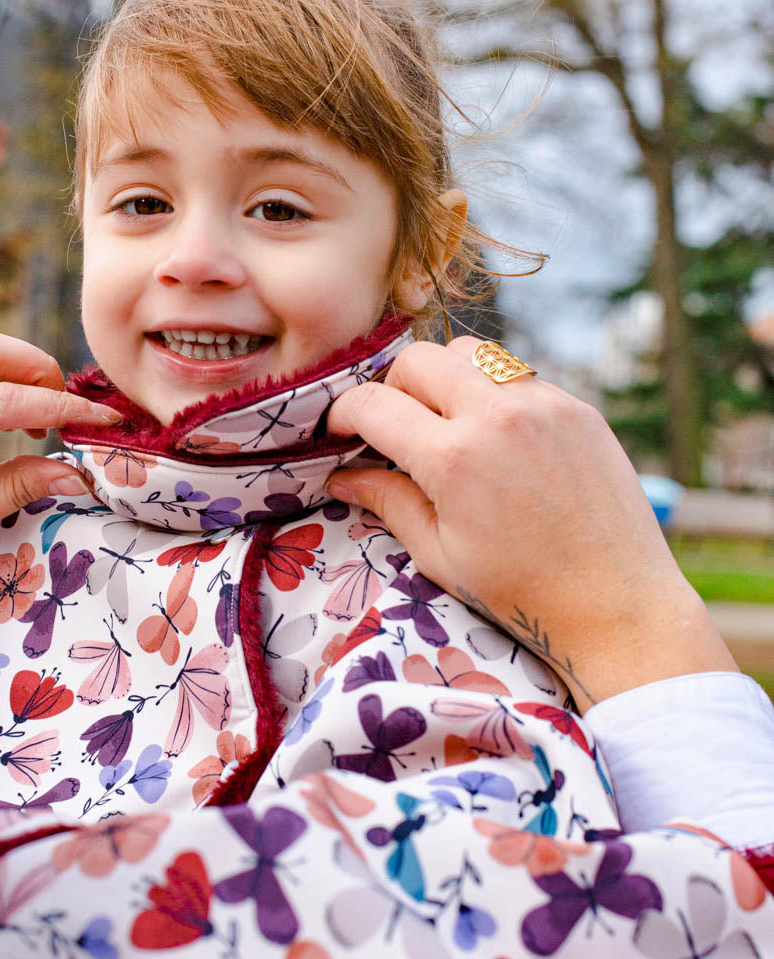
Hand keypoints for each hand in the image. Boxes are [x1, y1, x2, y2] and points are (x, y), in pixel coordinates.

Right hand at [326, 337, 734, 711]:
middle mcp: (499, 416)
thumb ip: (388, 502)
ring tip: (447, 427)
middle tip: (395, 430)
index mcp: (454, 459)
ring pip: (472, 352)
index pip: (373, 403)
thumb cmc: (522, 594)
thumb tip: (341, 476)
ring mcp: (545, 405)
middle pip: (418, 358)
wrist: (618, 605)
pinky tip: (499, 443)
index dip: (343, 414)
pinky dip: (495, 395)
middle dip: (393, 387)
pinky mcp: (578, 409)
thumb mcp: (440, 555)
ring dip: (446, 379)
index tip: (340, 432)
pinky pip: (518, 376)